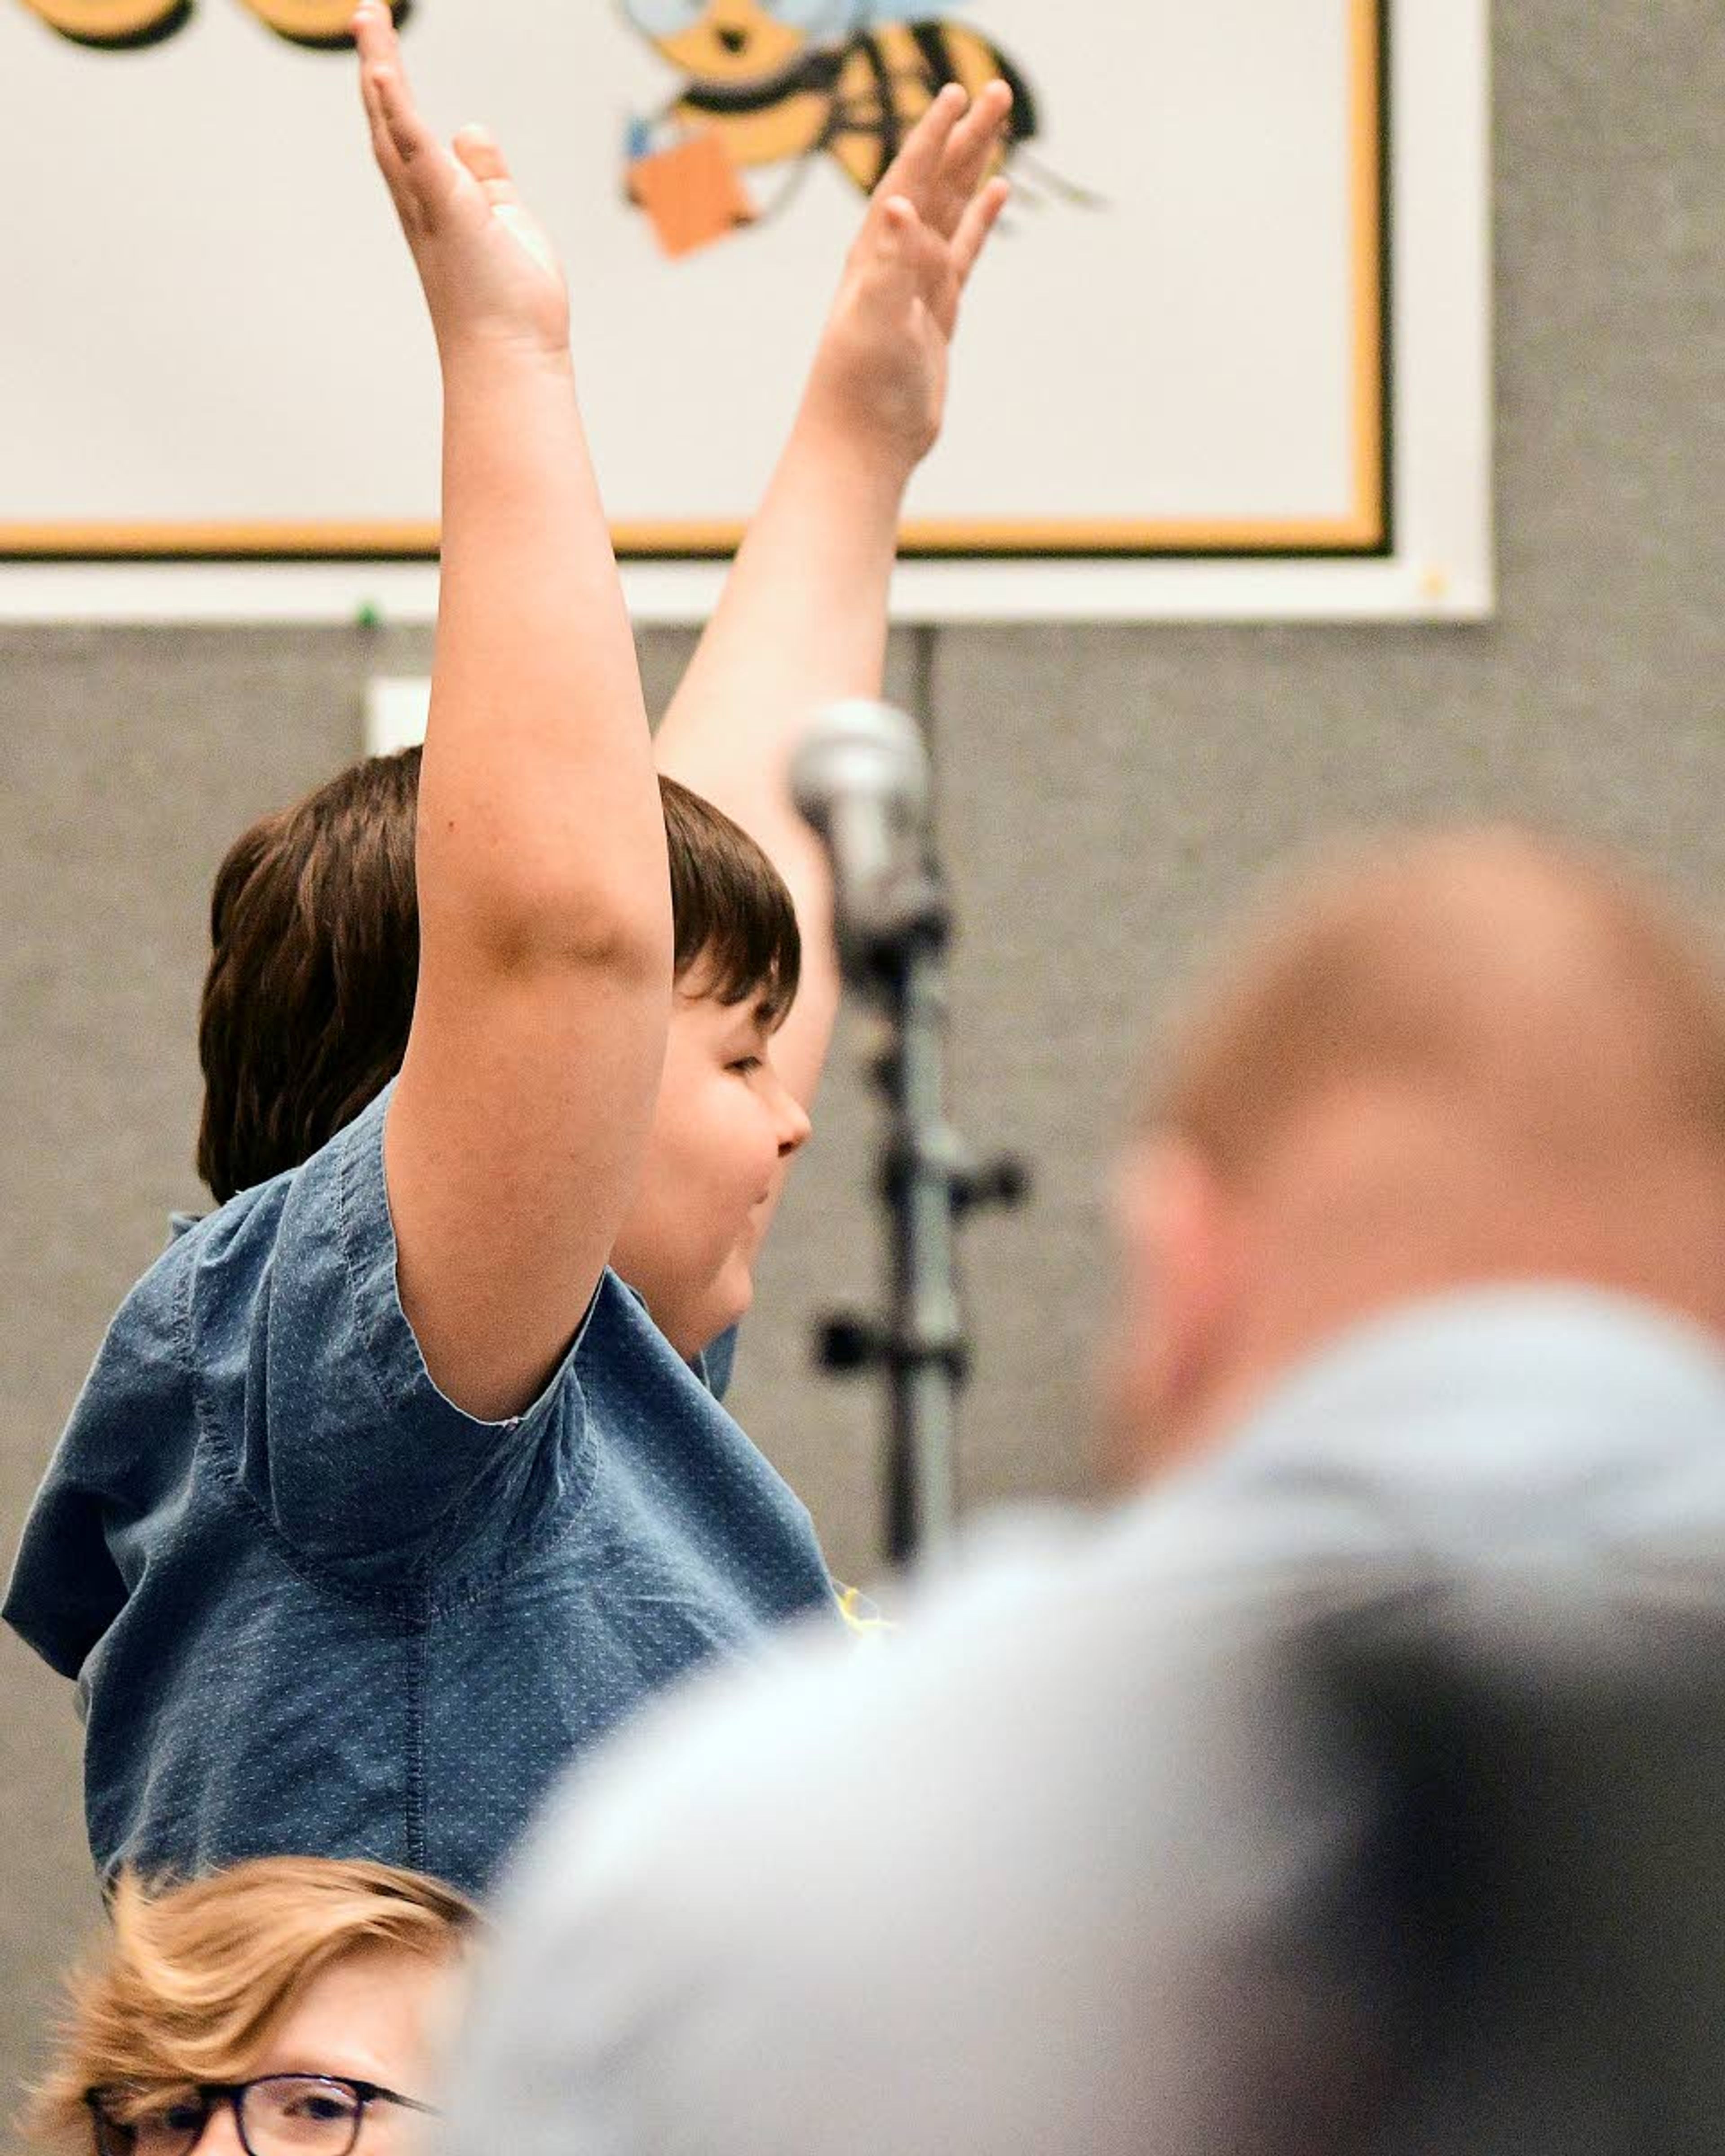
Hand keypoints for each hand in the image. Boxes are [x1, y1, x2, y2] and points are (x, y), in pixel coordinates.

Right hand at [353, 2, 568, 362]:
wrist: (511, 355)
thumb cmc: (511, 301)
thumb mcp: (504, 218)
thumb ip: (486, 175)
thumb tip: (469, 129)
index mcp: (436, 202)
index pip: (409, 133)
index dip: (395, 89)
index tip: (383, 50)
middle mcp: (422, 201)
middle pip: (390, 120)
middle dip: (377, 64)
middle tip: (366, 13)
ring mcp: (430, 205)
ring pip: (395, 126)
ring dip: (380, 69)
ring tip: (368, 19)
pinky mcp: (447, 208)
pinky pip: (417, 151)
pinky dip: (399, 111)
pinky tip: (384, 71)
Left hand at [800, 81, 1011, 473]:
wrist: (864, 443)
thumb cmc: (861, 387)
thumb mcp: (875, 320)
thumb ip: (888, 263)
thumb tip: (898, 206)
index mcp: (876, 256)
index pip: (907, 179)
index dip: (931, 137)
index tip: (956, 95)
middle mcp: (894, 261)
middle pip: (934, 183)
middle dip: (963, 137)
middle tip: (997, 91)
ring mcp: (916, 285)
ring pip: (950, 210)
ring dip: (972, 168)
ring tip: (998, 125)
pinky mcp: (936, 313)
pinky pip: (961, 251)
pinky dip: (978, 220)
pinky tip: (996, 193)